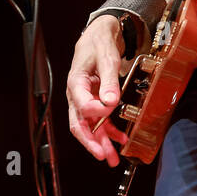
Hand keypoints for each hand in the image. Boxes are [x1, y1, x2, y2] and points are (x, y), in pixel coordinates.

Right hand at [66, 15, 128, 165]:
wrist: (100, 37)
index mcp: (76, 83)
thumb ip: (109, 80)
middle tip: (103, 156)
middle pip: (79, 124)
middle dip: (92, 143)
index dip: (96, 112)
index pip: (82, 105)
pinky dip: (110, 131)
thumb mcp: (106, 58)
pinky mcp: (95, 102)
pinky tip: (121, 138)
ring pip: (90, 127)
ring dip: (101, 143)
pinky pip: (100, 121)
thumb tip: (110, 101)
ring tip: (112, 158)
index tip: (110, 110)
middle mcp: (77, 95)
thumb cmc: (99, 44)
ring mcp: (85, 100)